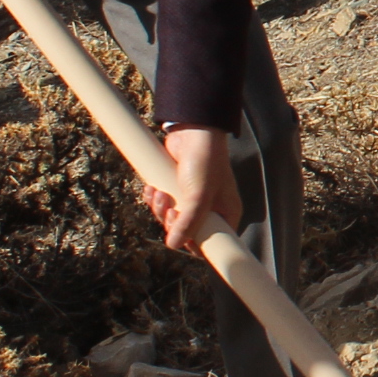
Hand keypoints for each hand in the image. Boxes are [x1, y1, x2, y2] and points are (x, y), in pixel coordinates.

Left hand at [146, 125, 242, 251]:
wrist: (194, 131)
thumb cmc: (206, 161)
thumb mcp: (199, 196)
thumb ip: (188, 223)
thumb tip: (173, 245)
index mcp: (226, 213)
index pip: (212, 242)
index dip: (195, 245)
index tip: (182, 240)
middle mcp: (211, 209)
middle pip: (187, 233)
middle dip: (173, 224)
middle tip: (170, 211)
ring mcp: (193, 199)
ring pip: (171, 219)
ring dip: (160, 210)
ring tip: (159, 193)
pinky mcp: (177, 189)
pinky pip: (163, 205)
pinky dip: (155, 200)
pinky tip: (151, 189)